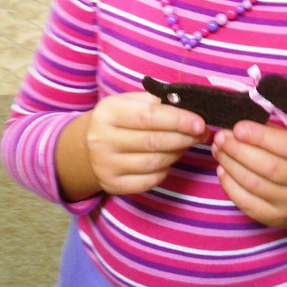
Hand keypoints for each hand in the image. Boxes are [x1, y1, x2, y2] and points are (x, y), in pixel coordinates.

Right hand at [85, 91, 208, 195]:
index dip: (178, 121)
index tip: (200, 123)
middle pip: (154, 141)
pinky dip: (165, 170)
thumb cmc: (118, 119)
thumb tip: (190, 108)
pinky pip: (149, 180)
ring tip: (187, 144)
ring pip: (154, 162)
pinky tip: (169, 159)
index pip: (150, 117)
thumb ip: (157, 102)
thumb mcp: (130, 102)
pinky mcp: (112, 185)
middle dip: (184, 138)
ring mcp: (106, 165)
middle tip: (202, 134)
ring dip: (178, 153)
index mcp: (109, 112)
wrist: (85, 147)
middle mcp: (103, 140)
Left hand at [211, 121, 286, 236]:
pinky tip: (222, 169)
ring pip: (254, 184)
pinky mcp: (272, 218)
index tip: (237, 127)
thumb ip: (269, 132)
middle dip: (239, 150)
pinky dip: (230, 185)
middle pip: (268, 166)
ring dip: (230, 164)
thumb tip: (237, 125)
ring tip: (217, 149)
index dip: (261, 136)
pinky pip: (246, 202)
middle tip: (220, 137)